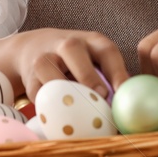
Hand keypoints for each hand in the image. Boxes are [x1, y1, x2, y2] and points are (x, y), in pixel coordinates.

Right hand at [0, 28, 128, 97]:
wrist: (33, 48)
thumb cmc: (76, 61)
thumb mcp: (95, 60)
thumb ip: (109, 78)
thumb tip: (127, 106)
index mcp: (90, 41)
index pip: (107, 51)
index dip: (117, 72)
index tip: (124, 93)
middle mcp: (66, 44)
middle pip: (73, 50)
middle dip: (86, 75)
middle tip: (99, 97)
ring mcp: (44, 58)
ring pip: (47, 68)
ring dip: (63, 89)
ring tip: (76, 108)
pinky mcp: (30, 77)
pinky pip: (37, 92)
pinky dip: (48, 106)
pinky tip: (59, 115)